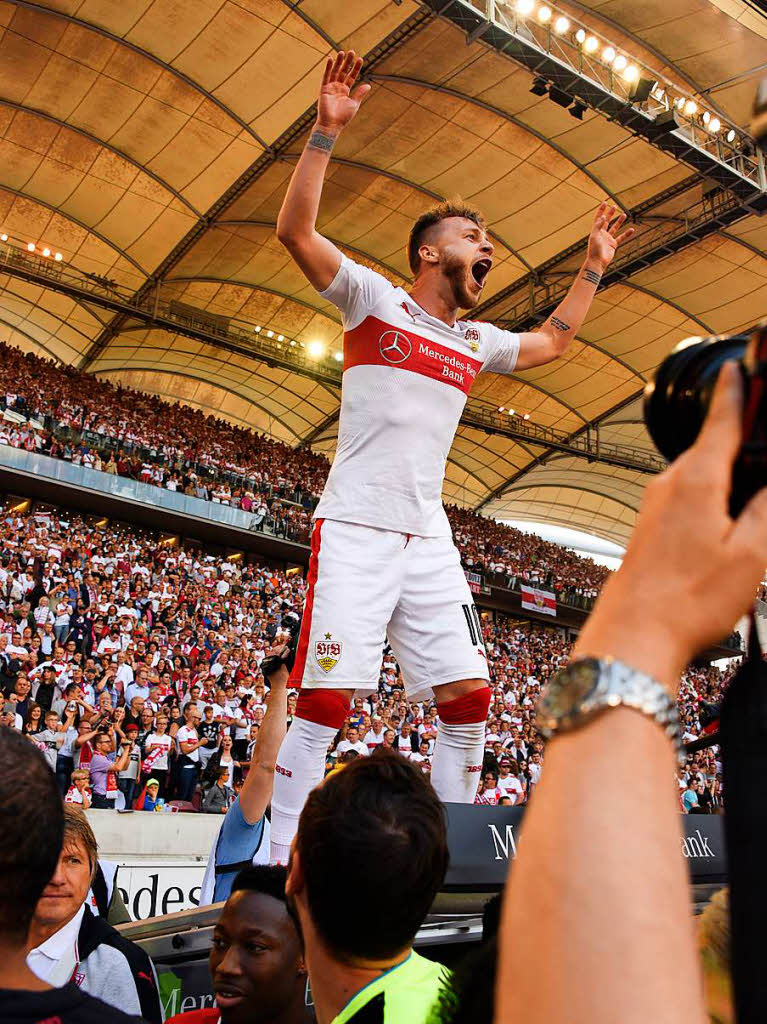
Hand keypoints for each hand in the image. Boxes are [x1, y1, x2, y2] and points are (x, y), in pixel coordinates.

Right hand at [316, 50, 370, 133]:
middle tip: (351, 52)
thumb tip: (369, 85)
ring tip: (342, 52)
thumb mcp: (354, 104)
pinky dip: (328, 68)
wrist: (332, 125)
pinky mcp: (324, 89)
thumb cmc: (343, 117)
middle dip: (347, 62)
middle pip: (343, 71)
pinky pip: (326, 76)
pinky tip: (330, 59)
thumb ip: (360, 93)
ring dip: (338, 62)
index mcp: (346, 91)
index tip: (360, 59)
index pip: (351, 76)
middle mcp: (338, 87)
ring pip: (335, 72)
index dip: (355, 68)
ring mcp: (330, 87)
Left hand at [575, 362, 766, 691]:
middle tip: (763, 439)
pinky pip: (687, 497)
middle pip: (714, 449)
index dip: (736, 391)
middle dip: (742, 443)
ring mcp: (654, 505)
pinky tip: (727, 522)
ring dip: (728, 478)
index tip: (741, 365)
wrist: (633, 633)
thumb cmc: (688, 600)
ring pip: (701, 476)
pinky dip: (712, 497)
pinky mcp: (649, 526)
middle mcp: (670, 485)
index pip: (722, 421)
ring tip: (753, 495)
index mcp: (698, 481)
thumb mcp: (750, 555)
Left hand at [585, 202, 634, 270]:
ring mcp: (608, 239)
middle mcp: (602, 234)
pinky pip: (621, 238)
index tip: (605, 202)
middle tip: (614, 206)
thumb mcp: (594, 236)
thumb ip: (598, 226)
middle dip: (610, 213)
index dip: (601, 210)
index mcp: (596, 230)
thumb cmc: (594, 250)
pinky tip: (632, 229)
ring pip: (614, 228)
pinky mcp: (613, 245)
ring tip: (624, 214)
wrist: (597, 262)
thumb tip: (603, 216)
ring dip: (619, 221)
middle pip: (606, 221)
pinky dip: (626, 234)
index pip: (598, 218)